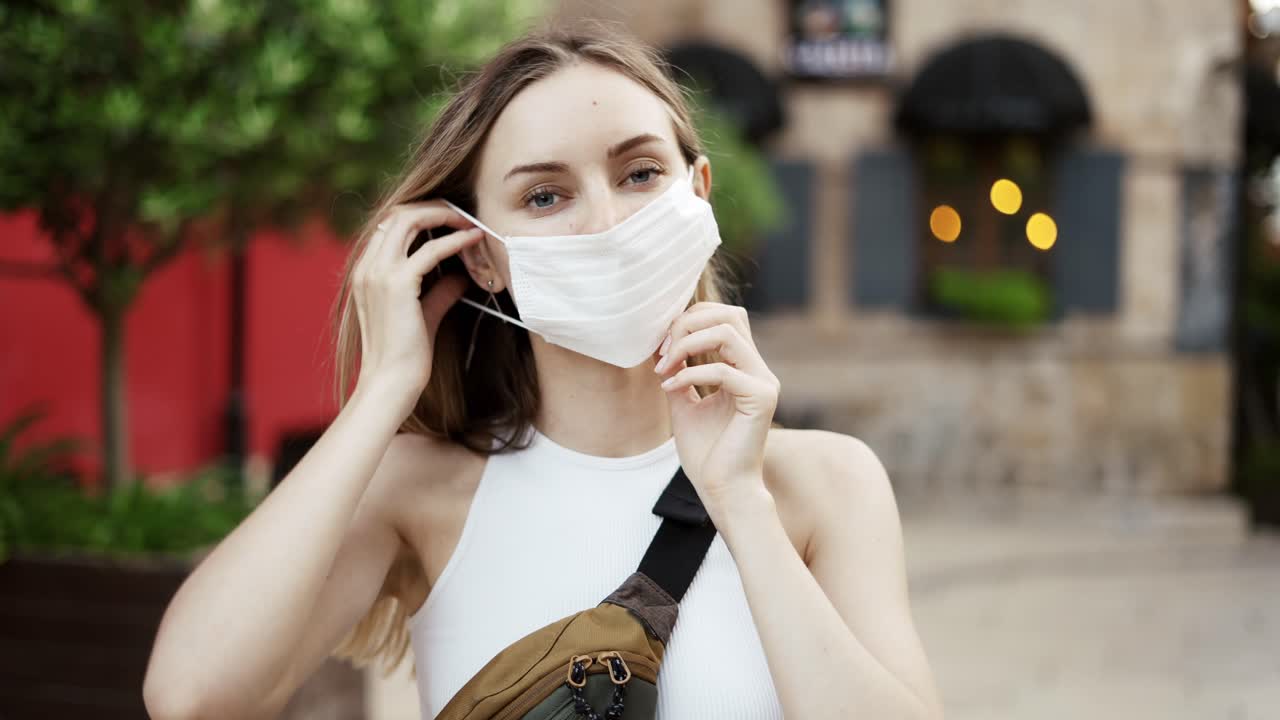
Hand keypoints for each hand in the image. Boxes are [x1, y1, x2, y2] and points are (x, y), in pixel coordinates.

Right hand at [351, 202, 482, 397]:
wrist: (391, 382)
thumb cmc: (406, 355)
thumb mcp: (424, 315)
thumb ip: (439, 292)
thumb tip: (460, 278)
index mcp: (366, 272)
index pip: (389, 226)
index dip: (420, 216)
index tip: (448, 221)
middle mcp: (367, 267)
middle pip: (396, 213)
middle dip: (432, 207)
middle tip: (461, 213)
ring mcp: (378, 273)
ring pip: (407, 220)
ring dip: (441, 215)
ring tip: (468, 222)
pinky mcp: (397, 285)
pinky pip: (429, 250)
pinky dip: (454, 240)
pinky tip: (473, 240)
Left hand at [653, 302, 779, 513]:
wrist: (723, 490)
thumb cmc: (707, 454)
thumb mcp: (683, 405)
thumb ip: (678, 374)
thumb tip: (660, 347)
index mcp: (744, 368)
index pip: (724, 318)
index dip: (689, 321)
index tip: (660, 347)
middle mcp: (758, 370)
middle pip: (729, 314)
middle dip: (688, 324)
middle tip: (662, 350)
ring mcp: (763, 382)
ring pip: (727, 332)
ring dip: (687, 344)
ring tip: (663, 367)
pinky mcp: (761, 398)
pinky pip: (721, 370)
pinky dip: (689, 374)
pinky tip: (669, 387)